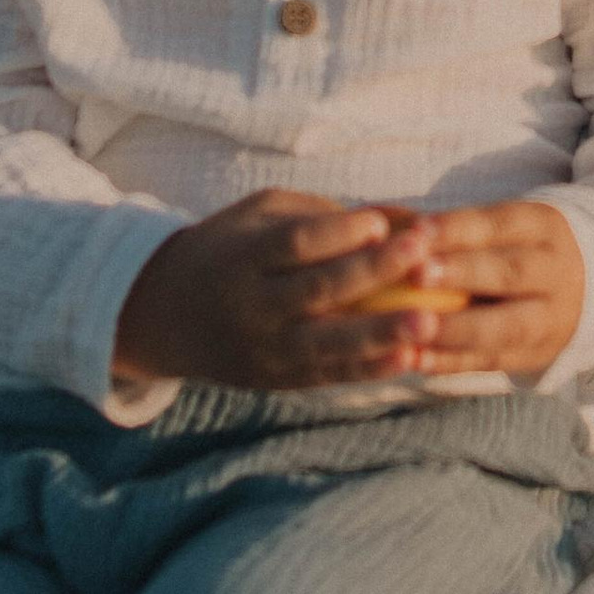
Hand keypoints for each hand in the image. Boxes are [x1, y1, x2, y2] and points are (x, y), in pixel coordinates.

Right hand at [114, 189, 448, 392]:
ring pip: (326, 343)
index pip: (295, 244)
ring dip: (380, 334)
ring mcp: (263, 348)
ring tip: (429, 322)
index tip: (383, 222)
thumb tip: (400, 218)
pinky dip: (369, 369)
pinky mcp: (276, 379)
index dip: (339, 234)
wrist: (164, 315)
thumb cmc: (232, 248)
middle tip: (424, 255)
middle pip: (316, 291)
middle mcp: (251, 305)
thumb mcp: (260, 215)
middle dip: (372, 272)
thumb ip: (322, 214)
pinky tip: (410, 358)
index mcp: (245, 255)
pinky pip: (327, 375)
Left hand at [391, 202, 586, 385]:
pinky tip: (416, 360)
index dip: (458, 228)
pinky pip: (493, 360)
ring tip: (412, 327)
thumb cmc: (515, 248)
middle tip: (416, 273)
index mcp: (543, 227)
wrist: (584, 289)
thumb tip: (381, 219)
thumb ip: (448, 226)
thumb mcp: (502, 227)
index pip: (500, 224)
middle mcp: (555, 271)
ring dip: (458, 328)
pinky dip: (453, 362)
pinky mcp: (535, 355)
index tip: (417, 231)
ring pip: (507, 325)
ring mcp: (551, 318)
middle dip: (463, 273)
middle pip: (511, 271)